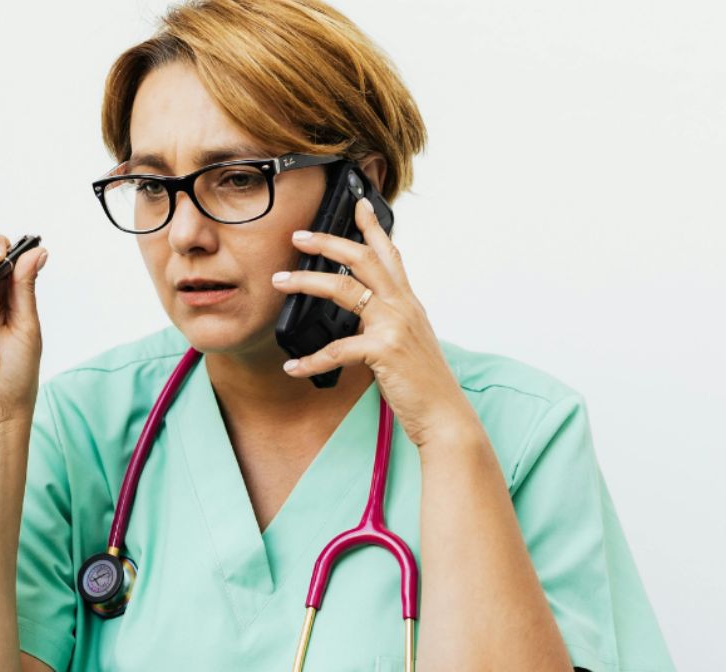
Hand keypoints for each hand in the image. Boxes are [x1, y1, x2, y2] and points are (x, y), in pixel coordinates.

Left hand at [270, 199, 472, 446]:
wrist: (445, 414)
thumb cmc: (423, 382)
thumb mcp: (407, 341)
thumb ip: (385, 323)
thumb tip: (359, 317)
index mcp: (407, 302)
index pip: (390, 254)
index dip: (372, 227)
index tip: (357, 204)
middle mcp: (403, 306)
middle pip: (363, 259)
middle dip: (328, 241)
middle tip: (299, 235)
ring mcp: (394, 326)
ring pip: (344, 289)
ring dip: (306, 282)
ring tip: (280, 282)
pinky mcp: (384, 351)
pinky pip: (337, 349)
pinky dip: (310, 359)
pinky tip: (293, 366)